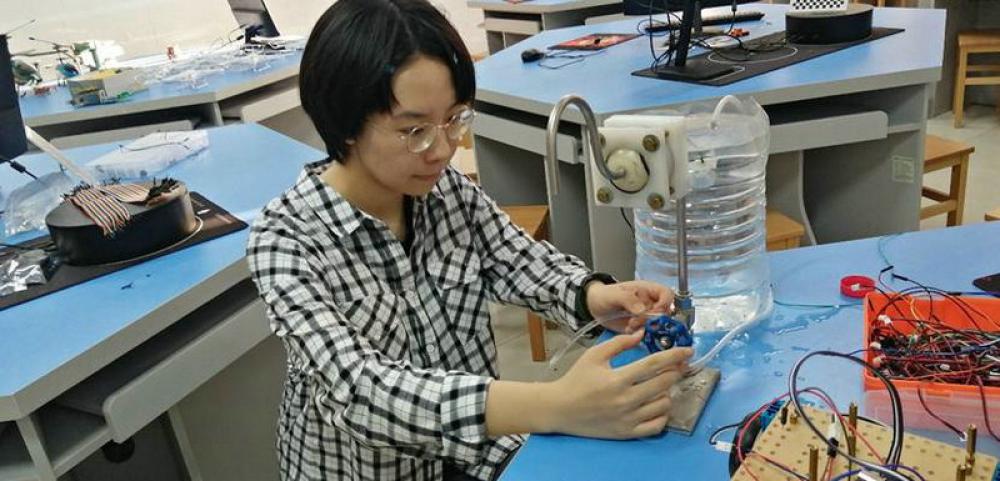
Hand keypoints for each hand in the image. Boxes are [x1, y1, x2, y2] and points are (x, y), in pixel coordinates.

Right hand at [539, 330, 692, 438]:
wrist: (560, 408)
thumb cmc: (576, 379)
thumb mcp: (594, 355)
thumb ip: (619, 343)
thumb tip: (642, 333)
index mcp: (617, 379)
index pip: (654, 365)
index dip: (674, 355)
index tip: (687, 350)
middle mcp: (625, 400)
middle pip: (664, 384)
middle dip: (675, 371)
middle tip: (675, 366)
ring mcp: (628, 419)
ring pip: (663, 405)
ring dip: (667, 392)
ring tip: (660, 385)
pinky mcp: (627, 432)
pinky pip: (657, 425)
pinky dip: (662, 414)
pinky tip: (656, 404)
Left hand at [585, 280, 673, 332]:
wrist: (595, 307)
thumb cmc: (605, 295)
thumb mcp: (614, 294)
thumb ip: (627, 299)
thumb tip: (642, 309)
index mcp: (647, 290)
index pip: (666, 294)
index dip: (665, 303)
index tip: (655, 311)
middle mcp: (650, 303)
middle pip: (664, 312)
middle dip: (652, 319)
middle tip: (637, 320)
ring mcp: (646, 317)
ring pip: (656, 325)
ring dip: (645, 327)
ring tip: (630, 324)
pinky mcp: (640, 328)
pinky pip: (647, 333)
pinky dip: (639, 334)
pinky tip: (628, 329)